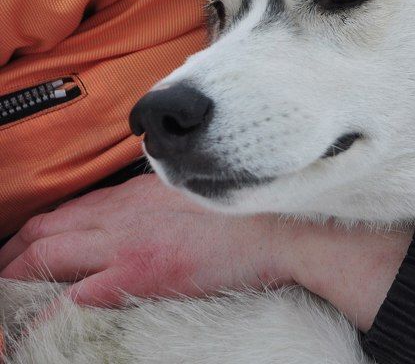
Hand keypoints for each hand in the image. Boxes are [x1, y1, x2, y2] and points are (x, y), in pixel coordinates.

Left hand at [0, 174, 411, 330]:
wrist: (279, 227)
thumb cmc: (250, 213)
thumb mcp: (199, 194)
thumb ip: (166, 201)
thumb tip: (152, 213)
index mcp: (139, 194)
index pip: (70, 211)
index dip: (36, 233)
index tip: (23, 250)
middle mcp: (123, 213)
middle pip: (45, 230)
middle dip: (12, 256)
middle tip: (1, 278)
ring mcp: (127, 243)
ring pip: (46, 258)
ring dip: (14, 280)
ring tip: (3, 303)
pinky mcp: (139, 273)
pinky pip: (73, 298)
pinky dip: (44, 314)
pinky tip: (34, 329)